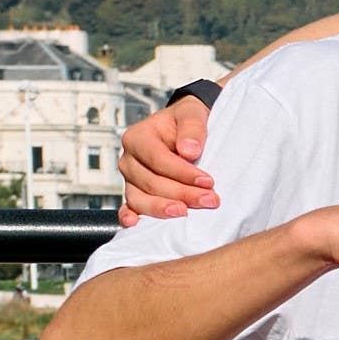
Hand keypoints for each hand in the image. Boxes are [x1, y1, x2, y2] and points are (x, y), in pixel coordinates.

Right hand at [119, 96, 217, 216]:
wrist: (183, 130)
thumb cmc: (185, 122)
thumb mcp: (191, 114)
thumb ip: (192, 128)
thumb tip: (188, 150)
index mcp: (138, 137)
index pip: (158, 159)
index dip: (182, 173)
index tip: (208, 181)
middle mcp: (129, 159)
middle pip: (151, 182)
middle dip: (182, 193)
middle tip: (209, 200)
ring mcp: (131, 179)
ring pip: (140, 198)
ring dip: (164, 208)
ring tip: (187, 214)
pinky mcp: (135, 192)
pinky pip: (129, 207)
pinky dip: (130, 217)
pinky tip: (137, 225)